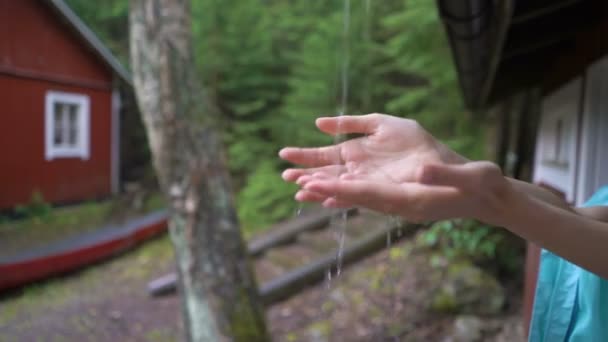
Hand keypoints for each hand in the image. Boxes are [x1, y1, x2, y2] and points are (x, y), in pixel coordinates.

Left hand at [279, 113, 514, 224]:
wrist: (487, 198)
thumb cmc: (484, 186)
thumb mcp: (474, 177)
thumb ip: (447, 175)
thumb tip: (422, 170)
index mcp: (413, 201)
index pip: (373, 196)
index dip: (344, 190)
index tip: (317, 184)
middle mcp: (400, 205)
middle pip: (357, 198)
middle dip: (327, 190)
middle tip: (296, 185)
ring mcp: (398, 203)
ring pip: (358, 197)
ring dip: (331, 191)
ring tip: (301, 186)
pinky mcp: (399, 197)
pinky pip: (367, 194)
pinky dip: (346, 190)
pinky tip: (329, 187)